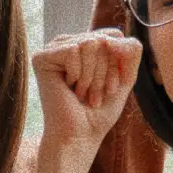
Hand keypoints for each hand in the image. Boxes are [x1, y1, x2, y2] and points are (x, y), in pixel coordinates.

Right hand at [31, 31, 141, 156]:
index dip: (116, 65)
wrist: (80, 136)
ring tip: (81, 94)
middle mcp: (68, 43)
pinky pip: (73, 50)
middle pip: (102, 40)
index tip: (108, 90)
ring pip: (89, 44)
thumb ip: (131, 52)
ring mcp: (53, 49)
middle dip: (103, 73)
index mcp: (85, 45)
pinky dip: (77, 74)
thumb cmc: (99, 111)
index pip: (114, 36)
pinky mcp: (41, 57)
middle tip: (92, 96)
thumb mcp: (125, 78)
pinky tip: (68, 88)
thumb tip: (112, 37)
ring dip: (91, 76)